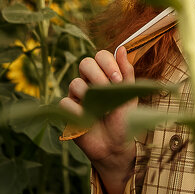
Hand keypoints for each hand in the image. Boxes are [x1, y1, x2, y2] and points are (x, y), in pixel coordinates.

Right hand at [59, 45, 137, 193]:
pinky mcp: (68, 112)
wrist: (116, 145)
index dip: (108, 63)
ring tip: (101, 109)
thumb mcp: (129, 96)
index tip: (117, 79)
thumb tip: (121, 48)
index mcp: (104, 75)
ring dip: (89, 94)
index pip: (100, 56)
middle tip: (109, 89)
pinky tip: (88, 118)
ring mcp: (77, 96)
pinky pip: (65, 103)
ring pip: (75, 83)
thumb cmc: (123, 119)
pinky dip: (77, 110)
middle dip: (98, 74)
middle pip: (85, 63)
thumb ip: (126, 73)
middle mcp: (89, 82)